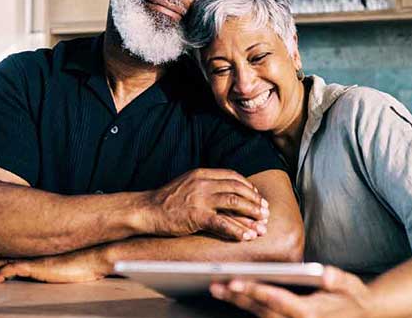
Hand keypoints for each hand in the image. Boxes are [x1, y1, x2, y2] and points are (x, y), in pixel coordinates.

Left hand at [0, 247, 111, 283]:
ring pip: (3, 262)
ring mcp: (33, 258)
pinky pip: (10, 269)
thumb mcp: (65, 263)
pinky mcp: (35, 266)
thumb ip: (54, 265)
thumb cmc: (85, 261)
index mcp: (38, 251)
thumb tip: (51, 270)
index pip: (13, 252)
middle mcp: (33, 252)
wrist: (94, 257)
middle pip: (3, 256)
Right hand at [145, 168, 269, 240]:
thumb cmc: (166, 200)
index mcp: (202, 173)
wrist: (146, 209)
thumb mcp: (187, 184)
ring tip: (262, 225)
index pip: (232, 176)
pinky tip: (246, 237)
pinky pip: (223, 223)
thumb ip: (205, 184)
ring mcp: (200, 199)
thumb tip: (226, 192)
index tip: (256, 196)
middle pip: (238, 189)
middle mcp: (203, 183)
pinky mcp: (196, 216)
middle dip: (255, 201)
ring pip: (235, 203)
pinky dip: (237, 230)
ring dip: (251, 214)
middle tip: (265, 212)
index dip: (248, 187)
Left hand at [210, 266, 369, 317]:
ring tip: (218, 289)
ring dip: (238, 304)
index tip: (235, 282)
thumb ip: (337, 280)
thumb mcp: (350, 285)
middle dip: (237, 298)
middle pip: (260, 310)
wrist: (362, 316)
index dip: (254, 290)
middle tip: (216, 285)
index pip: (276, 300)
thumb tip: (326, 274)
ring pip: (259, 316)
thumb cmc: (353, 298)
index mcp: (309, 313)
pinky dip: (250, 308)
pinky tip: (234, 298)